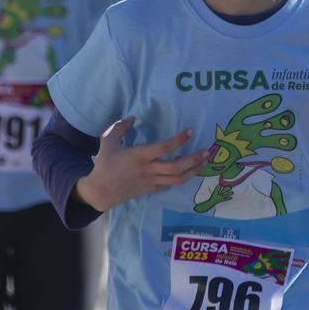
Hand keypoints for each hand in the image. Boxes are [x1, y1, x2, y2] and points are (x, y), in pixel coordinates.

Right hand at [78, 118, 210, 212]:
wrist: (101, 192)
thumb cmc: (104, 165)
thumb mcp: (108, 141)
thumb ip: (120, 127)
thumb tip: (132, 117)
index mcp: (139, 156)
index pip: (164, 147)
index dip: (179, 139)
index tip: (190, 131)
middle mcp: (149, 170)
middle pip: (177, 167)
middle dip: (194, 159)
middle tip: (208, 151)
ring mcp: (152, 182)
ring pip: (178, 179)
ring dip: (194, 170)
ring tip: (205, 162)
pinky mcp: (152, 190)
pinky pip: (171, 184)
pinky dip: (182, 178)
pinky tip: (189, 171)